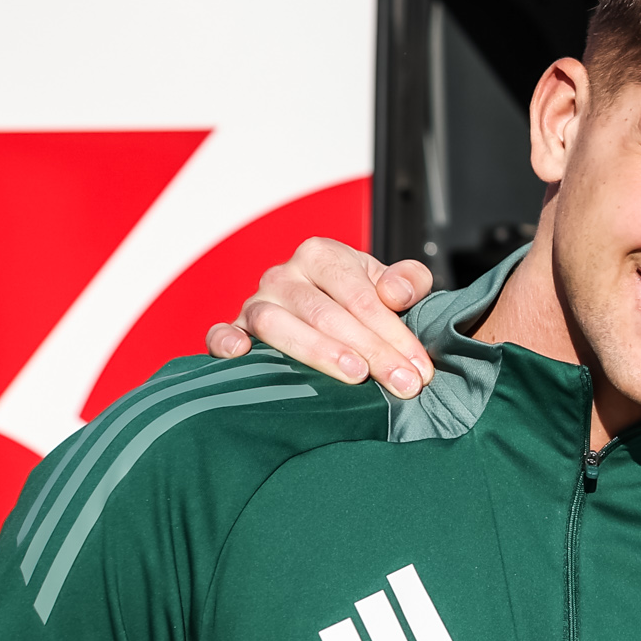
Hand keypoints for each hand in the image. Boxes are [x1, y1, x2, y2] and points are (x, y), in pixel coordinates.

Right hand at [205, 235, 439, 398]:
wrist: (326, 307)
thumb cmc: (359, 299)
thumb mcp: (391, 283)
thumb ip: (408, 281)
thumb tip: (396, 294)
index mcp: (322, 255)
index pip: (361, 296)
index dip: (394, 334)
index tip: (419, 370)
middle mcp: (284, 275)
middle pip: (326, 314)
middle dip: (370, 352)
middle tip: (401, 385)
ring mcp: (256, 302)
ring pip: (279, 325)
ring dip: (318, 352)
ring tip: (355, 376)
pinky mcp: (235, 328)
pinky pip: (221, 332)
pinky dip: (226, 342)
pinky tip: (241, 355)